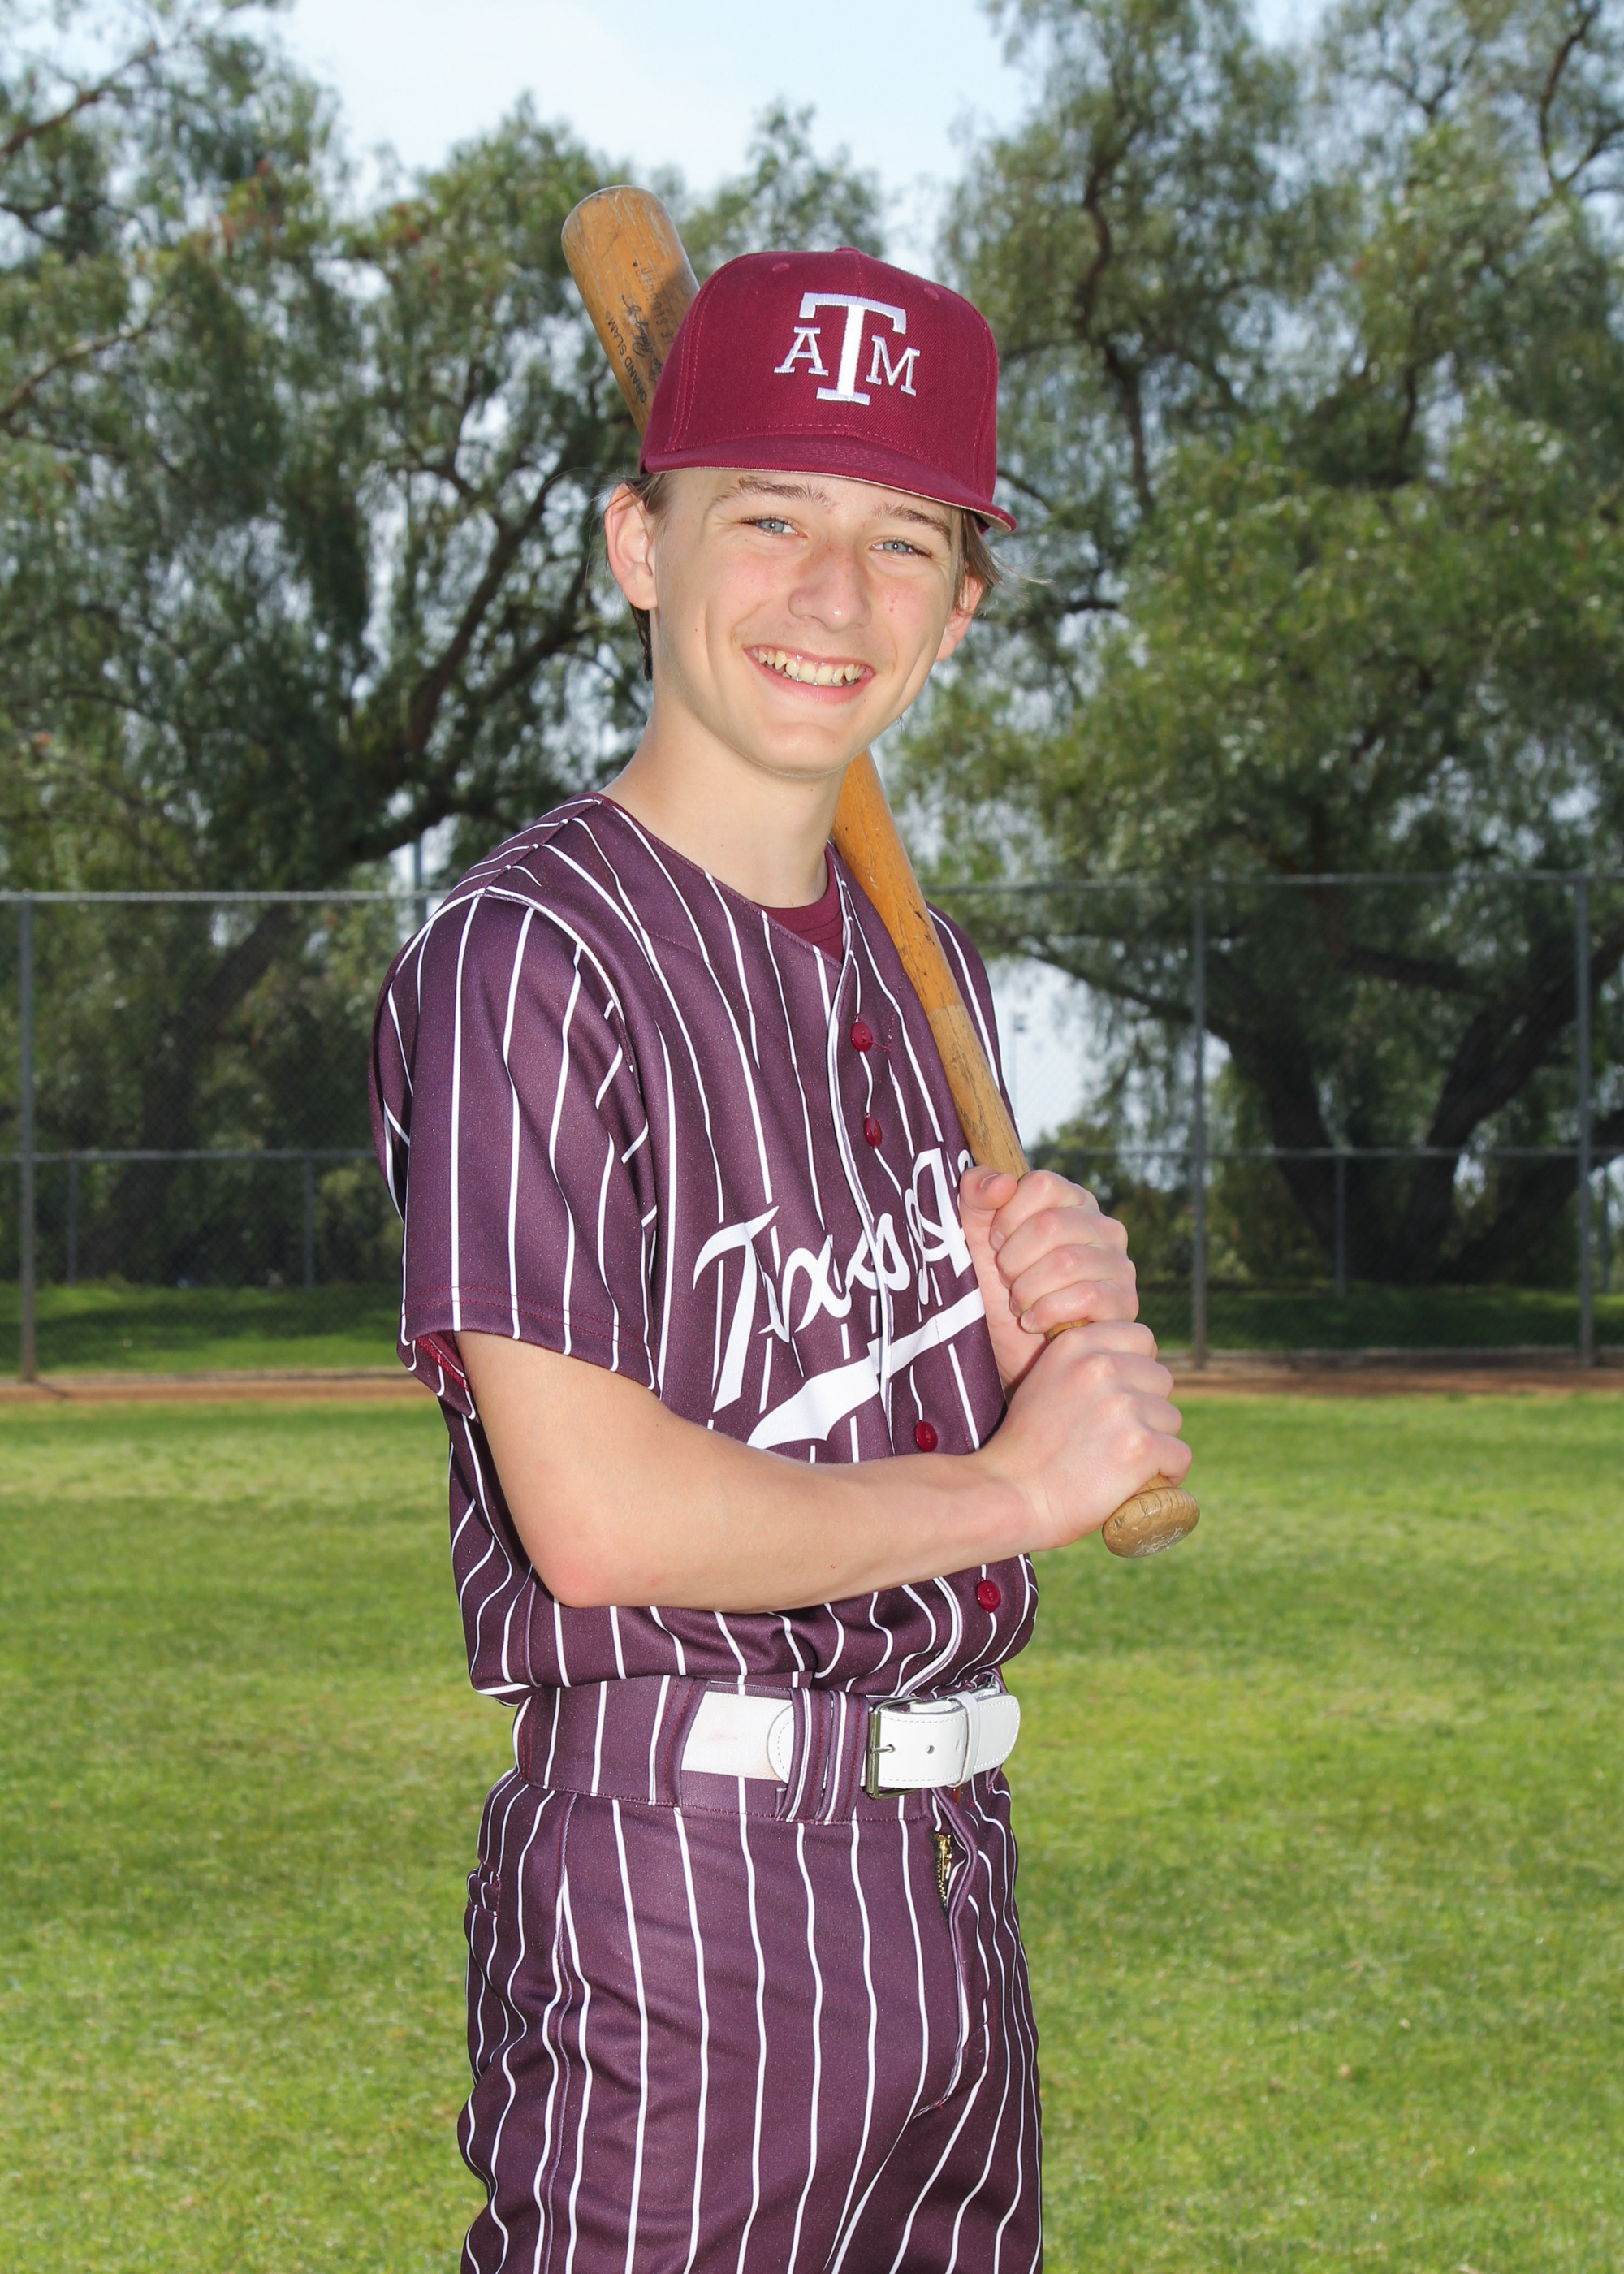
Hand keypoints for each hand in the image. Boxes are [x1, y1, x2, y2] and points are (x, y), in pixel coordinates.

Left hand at [960, 1165, 1138, 1388]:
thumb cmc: (995, 1287)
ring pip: (1067, 1262)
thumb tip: (1002, 1183)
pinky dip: (1047, 1312)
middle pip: (1050, 1225)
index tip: (995, 1242)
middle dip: (1013, 1259)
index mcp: (1071, 1201)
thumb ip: (975, 1194)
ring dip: (1027, 1289)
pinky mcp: (1124, 1302)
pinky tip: (1032, 1322)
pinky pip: (1085, 1296)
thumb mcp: (973, 1236)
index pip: (1043, 1184)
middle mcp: (1103, 1226)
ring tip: (1017, 1303)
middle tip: (1006, 1279)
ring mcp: (1119, 1264)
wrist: (1010, 1350)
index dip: (1008, 1216)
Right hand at [978, 1320, 1190, 1551]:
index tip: (1122, 1398)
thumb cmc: (1025, 1447)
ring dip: (1156, 1442)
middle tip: (1119, 1438)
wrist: (1010, 1495)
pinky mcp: (1140, 1446)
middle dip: (1148, 1407)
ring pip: (1171, 1419)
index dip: (1138, 1370)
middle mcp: (1102, 1366)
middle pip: (1161, 1379)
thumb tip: (1127, 1365)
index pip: (1141, 1338)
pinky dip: (1169, 1473)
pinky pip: (1179, 1455)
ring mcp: (1123, 1405)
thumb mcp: (1044, 1382)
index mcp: (1077, 1344)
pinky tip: (1145, 1483)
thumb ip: (1081, 1365)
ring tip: (1122, 1463)